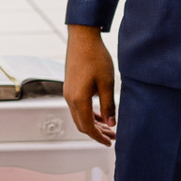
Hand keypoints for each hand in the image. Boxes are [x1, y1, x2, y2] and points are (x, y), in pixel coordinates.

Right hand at [64, 24, 116, 145]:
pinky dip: (88, 113)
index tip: (110, 142)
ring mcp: (68, 91)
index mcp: (78, 99)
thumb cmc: (95, 57)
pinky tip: (99, 113)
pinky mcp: (70, 86)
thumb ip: (108, 105)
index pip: (88, 127)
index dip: (99, 137)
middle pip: (82, 124)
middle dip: (97, 132)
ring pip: (79, 115)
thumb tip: (111, 123)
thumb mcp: (107, 83)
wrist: (82, 38)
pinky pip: (78, 106)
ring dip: (93, 123)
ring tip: (108, 126)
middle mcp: (70, 97)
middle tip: (112, 136)